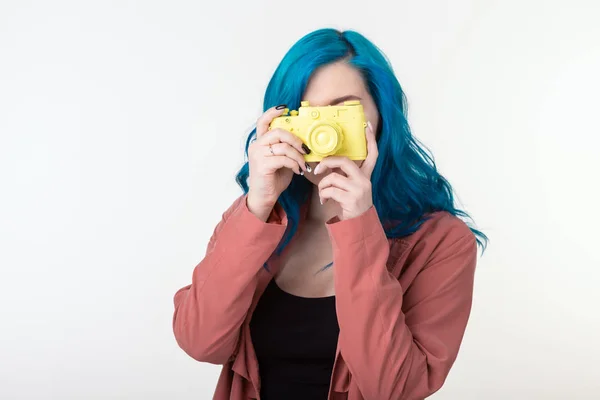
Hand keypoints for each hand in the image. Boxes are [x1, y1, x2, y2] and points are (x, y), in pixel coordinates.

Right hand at [247, 105, 309, 220]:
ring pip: (284, 146)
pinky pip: (284, 159)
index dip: (273, 113)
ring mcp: (258, 155)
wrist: (264, 198)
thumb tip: (305, 143)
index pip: (263, 122)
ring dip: (298, 156)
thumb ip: (288, 149)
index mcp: (260, 142)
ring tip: (303, 165)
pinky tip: (298, 171)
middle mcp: (256, 146)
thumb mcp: (282, 160)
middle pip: (278, 132)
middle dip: (296, 139)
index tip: (285, 109)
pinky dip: (295, 164)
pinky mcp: (262, 165)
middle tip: (305, 149)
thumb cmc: (273, 179)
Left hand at [314, 121, 378, 219]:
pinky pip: (330, 190)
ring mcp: (359, 189)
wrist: (357, 226)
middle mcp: (365, 181)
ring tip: (323, 194)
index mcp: (366, 176)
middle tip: (318, 169)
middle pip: (345, 162)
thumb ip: (344, 175)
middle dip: (327, 163)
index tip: (365, 125)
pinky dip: (323, 195)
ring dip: (322, 186)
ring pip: (333, 178)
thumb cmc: (350, 205)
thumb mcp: (351, 188)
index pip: (372, 154)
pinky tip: (324, 201)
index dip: (370, 139)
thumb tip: (326, 165)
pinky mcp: (351, 199)